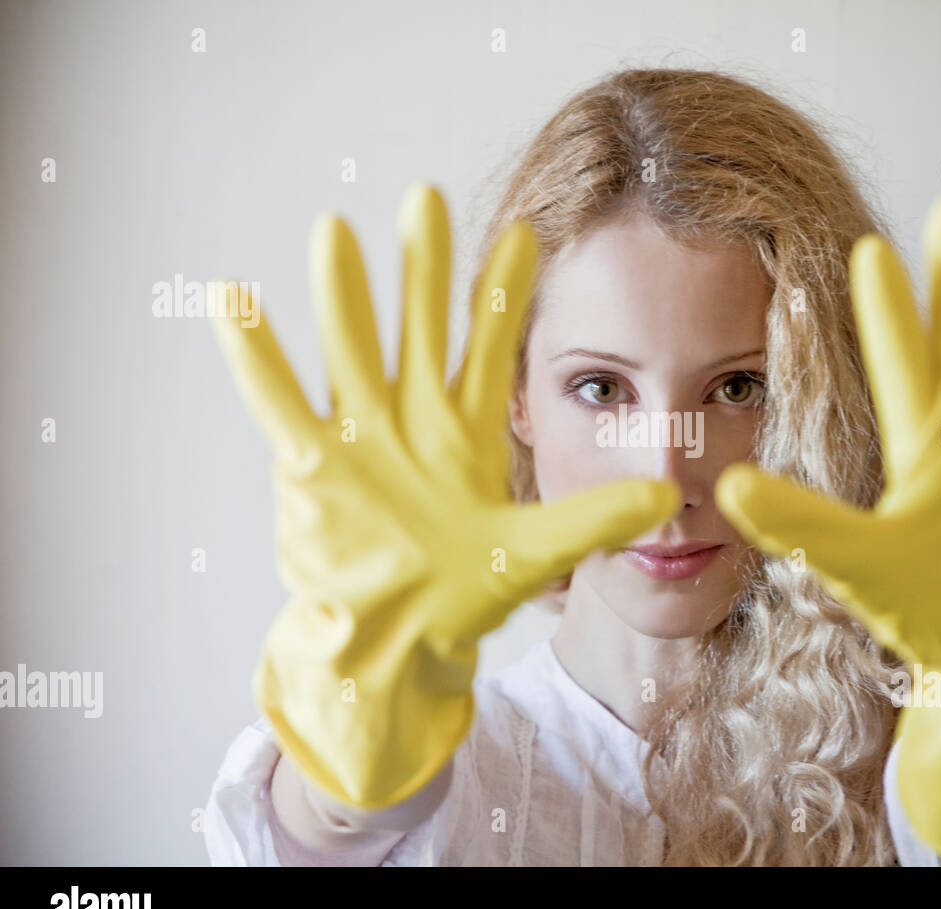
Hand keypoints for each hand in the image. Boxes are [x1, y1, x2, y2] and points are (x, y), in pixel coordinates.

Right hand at [211, 185, 679, 809]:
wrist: (394, 639)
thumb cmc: (461, 595)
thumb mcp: (535, 551)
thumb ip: (595, 518)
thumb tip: (669, 497)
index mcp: (468, 431)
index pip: (490, 347)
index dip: (504, 293)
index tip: (527, 232)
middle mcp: (412, 421)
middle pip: (418, 329)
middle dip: (421, 269)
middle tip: (426, 197)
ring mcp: (359, 438)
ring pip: (349, 350)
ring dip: (343, 295)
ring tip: (337, 229)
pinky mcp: (312, 467)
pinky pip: (277, 401)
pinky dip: (254, 354)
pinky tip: (231, 296)